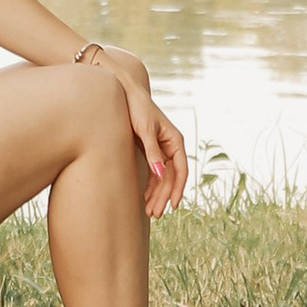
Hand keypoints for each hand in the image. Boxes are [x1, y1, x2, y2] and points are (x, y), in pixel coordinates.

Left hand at [96, 48, 188, 215]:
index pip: (181, 170)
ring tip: (149, 212)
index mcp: (175, 140)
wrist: (125, 93)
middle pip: (171, 177)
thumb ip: (153, 152)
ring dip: (157, 194)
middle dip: (164, 196)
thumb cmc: (137, 108)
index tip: (173, 205)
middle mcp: (171, 146)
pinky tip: (145, 198)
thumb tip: (160, 175)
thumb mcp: (145, 130)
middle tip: (154, 214)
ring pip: (163, 177)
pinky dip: (150, 186)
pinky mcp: (151, 150)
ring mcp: (162, 149)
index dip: (178, 188)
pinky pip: (154, 173)